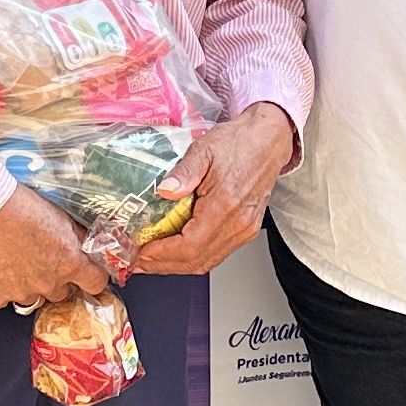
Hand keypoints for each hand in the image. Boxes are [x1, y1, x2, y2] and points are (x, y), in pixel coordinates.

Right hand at [0, 184, 111, 310]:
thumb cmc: (19, 207)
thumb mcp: (59, 217)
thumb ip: (76, 238)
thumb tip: (87, 248)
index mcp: (69, 263)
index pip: (95, 283)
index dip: (92, 277)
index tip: (87, 274)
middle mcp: (49, 283)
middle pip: (61, 292)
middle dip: (55, 279)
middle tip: (39, 259)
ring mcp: (22, 293)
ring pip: (32, 297)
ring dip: (28, 284)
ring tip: (13, 260)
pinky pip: (5, 298)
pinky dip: (2, 286)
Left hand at [128, 104, 295, 276]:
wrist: (267, 140)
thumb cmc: (238, 143)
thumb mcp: (203, 150)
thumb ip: (183, 172)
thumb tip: (164, 191)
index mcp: (225, 205)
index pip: (189, 246)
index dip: (162, 255)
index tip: (141, 253)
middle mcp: (238, 223)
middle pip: (196, 261)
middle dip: (163, 265)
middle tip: (138, 262)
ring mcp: (244, 230)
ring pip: (207, 262)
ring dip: (176, 265)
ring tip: (151, 260)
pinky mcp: (246, 230)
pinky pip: (217, 254)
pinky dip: (193, 258)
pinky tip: (176, 251)